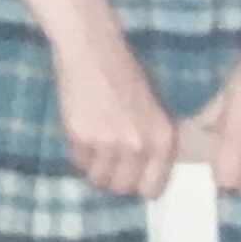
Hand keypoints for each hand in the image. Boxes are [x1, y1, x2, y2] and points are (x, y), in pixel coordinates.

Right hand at [49, 22, 178, 199]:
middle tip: (108, 165)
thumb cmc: (126, 75)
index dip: (140, 186)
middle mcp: (138, 146)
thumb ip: (151, 140)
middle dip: (114, 180)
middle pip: (122, 188)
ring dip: (94, 170)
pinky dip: (78, 155)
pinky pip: (77, 162)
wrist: (93, 53)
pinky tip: (82, 135)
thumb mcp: (153, 109)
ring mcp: (108, 144)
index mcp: (162, 138)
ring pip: (97, 179)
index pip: (152, 186)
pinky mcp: (80, 139)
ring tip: (94, 151)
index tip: (132, 180)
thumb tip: (143, 171)